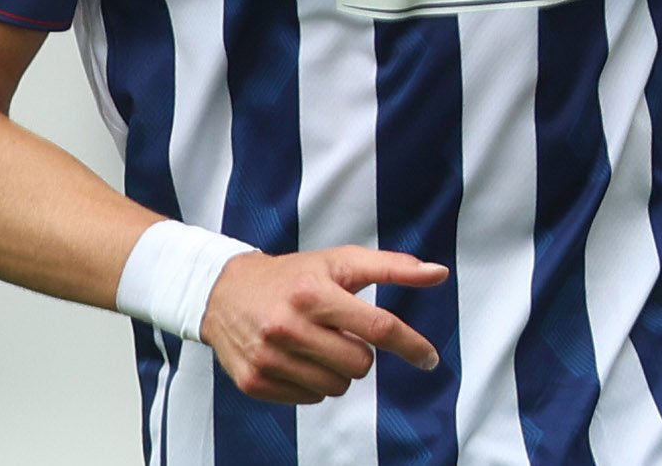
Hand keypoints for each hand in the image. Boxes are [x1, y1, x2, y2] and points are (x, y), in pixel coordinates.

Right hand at [201, 246, 448, 403]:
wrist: (223, 291)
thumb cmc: (293, 275)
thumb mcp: (339, 261)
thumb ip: (392, 267)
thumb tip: (438, 272)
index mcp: (313, 292)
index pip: (377, 327)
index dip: (410, 344)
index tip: (429, 359)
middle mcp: (289, 325)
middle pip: (360, 365)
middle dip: (360, 353)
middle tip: (340, 333)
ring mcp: (269, 357)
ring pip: (337, 387)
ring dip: (337, 370)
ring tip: (315, 343)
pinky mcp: (255, 382)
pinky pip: (310, 400)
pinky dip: (312, 383)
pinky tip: (296, 357)